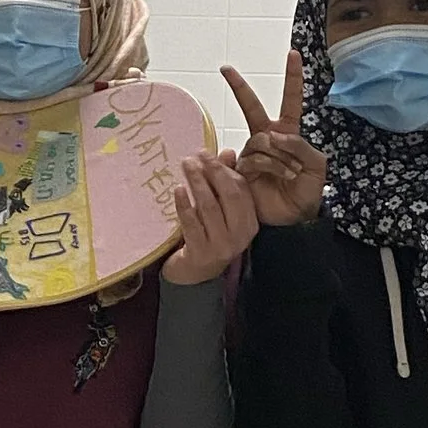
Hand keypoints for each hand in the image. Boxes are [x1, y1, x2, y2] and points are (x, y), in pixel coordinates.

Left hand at [162, 150, 258, 283]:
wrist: (194, 275)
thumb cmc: (209, 237)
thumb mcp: (220, 210)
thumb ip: (226, 183)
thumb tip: (227, 152)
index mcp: (249, 223)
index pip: (241, 190)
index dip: (224, 169)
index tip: (207, 153)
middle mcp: (240, 236)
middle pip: (228, 195)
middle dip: (211, 172)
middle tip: (194, 157)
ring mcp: (221, 246)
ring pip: (210, 207)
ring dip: (197, 183)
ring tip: (186, 167)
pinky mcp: (201, 254)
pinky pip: (192, 224)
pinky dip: (184, 205)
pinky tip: (178, 190)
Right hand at [220, 56, 327, 225]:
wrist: (293, 219)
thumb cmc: (307, 191)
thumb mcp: (317, 166)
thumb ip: (300, 146)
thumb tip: (276, 137)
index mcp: (288, 132)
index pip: (291, 100)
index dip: (292, 77)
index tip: (292, 54)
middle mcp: (267, 138)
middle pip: (252, 107)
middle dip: (239, 87)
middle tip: (226, 68)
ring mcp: (253, 153)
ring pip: (262, 141)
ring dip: (280, 159)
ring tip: (290, 176)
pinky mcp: (242, 170)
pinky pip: (254, 160)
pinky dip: (270, 169)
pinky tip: (272, 181)